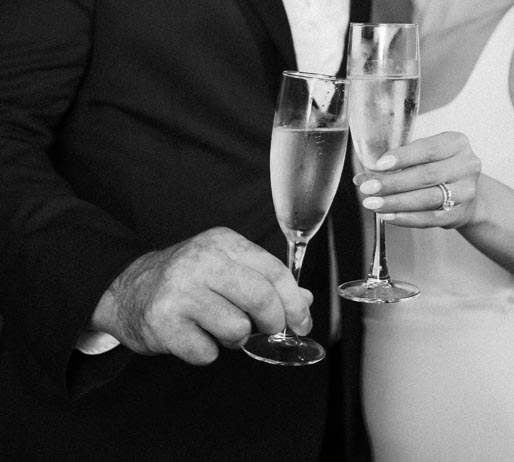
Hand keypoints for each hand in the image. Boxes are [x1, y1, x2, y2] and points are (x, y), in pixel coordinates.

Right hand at [90, 227, 313, 364]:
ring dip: (234, 339)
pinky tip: (193, 336)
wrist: (126, 288)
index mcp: (222, 242)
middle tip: (269, 331)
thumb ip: (263, 279)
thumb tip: (305, 300)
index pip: (273, 271)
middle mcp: (201, 260)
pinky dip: (206, 352)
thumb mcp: (224, 266)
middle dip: (274, 323)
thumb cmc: (184, 279)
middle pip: (261, 299)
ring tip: (217, 328)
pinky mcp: (163, 322)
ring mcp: (180, 290)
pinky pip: (206, 352)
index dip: (295, 302)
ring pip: (237, 329)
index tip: (303, 322)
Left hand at [354, 131, 480, 228]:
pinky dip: (407, 218)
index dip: (403, 157)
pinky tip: (389, 215)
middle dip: (393, 183)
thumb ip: (397, 162)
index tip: (380, 164)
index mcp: (456, 143)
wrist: (465, 190)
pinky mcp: (460, 214)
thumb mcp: (424, 155)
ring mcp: (466, 192)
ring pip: (428, 198)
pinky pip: (430, 218)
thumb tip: (363, 176)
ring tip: (374, 203)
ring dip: (397, 202)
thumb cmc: (438, 166)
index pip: (428, 149)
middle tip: (368, 187)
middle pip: (426, 175)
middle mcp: (466, 166)